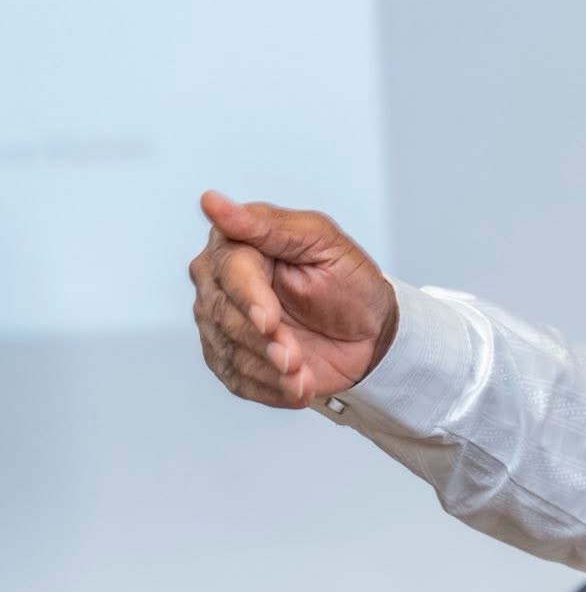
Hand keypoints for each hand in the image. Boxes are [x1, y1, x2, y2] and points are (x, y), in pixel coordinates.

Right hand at [188, 191, 398, 408]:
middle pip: (224, 317)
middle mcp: (219, 286)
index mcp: (238, 247)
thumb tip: (211, 202)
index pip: (231, 273)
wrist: (369, 332)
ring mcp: (222, 325)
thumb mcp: (323, 243)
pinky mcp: (231, 360)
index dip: (250, 300)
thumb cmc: (348, 280)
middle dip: (263, 342)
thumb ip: (269, 225)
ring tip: (302, 374)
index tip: (270, 322)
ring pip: (228, 352)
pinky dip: (270, 389)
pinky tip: (297, 387)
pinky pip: (238, 381)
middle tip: (296, 357)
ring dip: (269, 370)